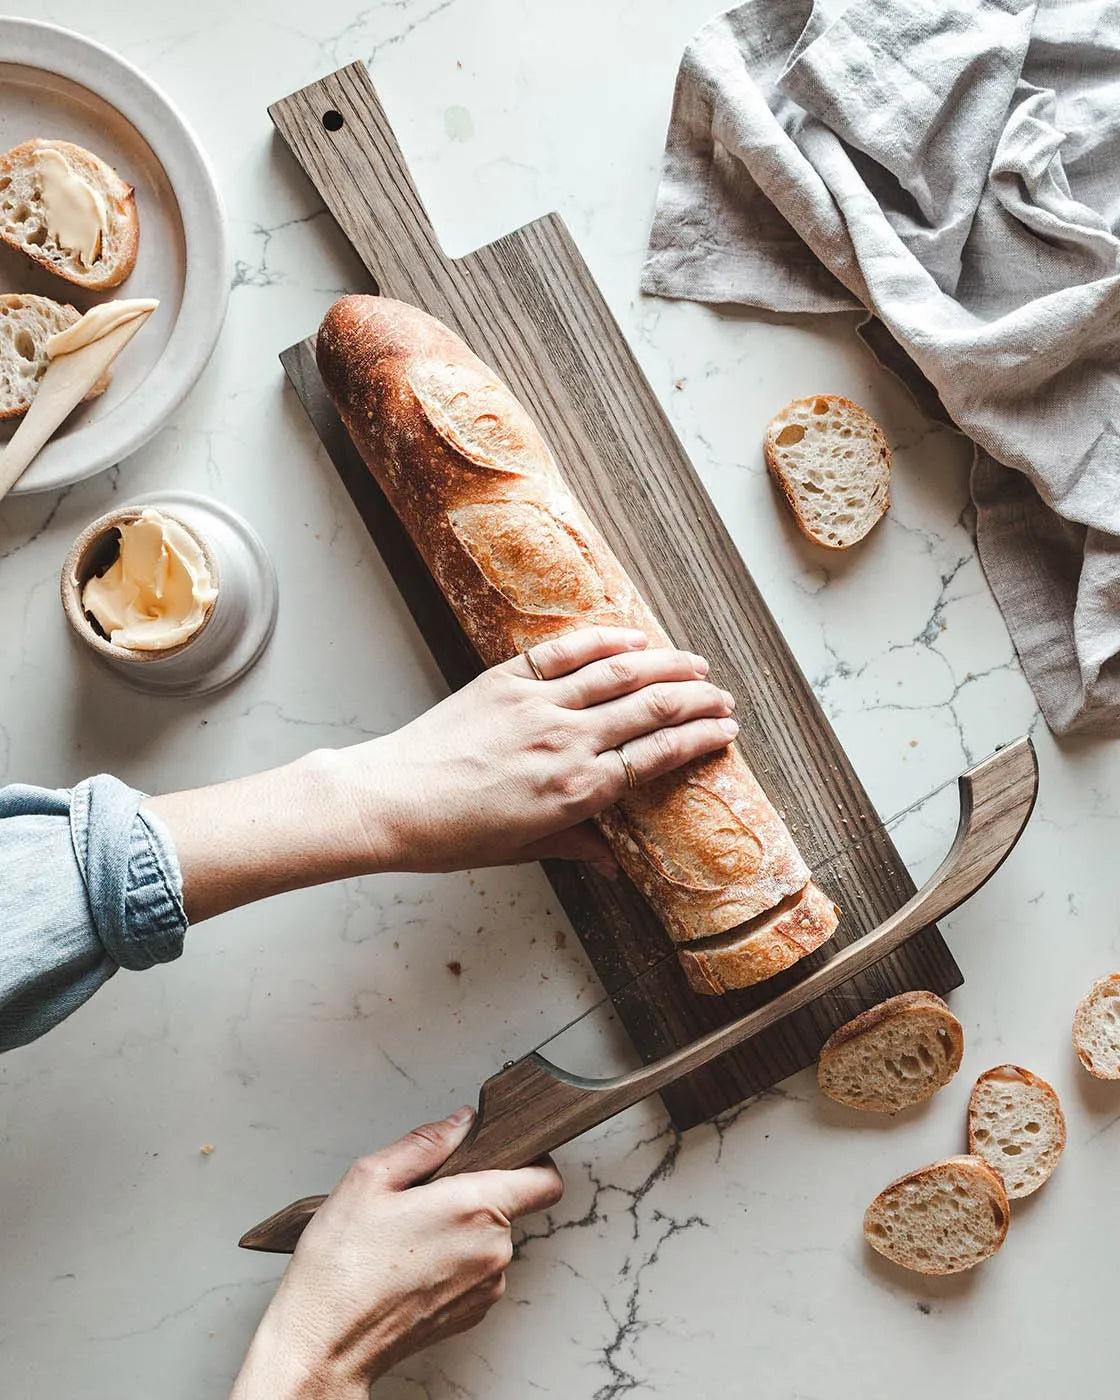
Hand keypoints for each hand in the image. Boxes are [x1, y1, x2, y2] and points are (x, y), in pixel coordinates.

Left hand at [147, 627, 736, 920]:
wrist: (389, 801)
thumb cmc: (451, 835)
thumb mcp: (521, 849)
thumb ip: (576, 845)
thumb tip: (616, 860)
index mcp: (576, 792)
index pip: (657, 758)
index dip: (698, 740)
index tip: (724, 732)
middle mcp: (566, 743)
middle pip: (652, 710)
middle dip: (697, 701)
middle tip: (723, 698)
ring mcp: (537, 706)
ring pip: (620, 673)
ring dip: (666, 664)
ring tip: (694, 662)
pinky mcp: (506, 679)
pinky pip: (566, 652)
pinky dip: (604, 640)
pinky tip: (632, 636)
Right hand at [229, 1108, 562, 1398]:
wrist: (325, 1343)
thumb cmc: (341, 1265)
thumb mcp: (370, 1179)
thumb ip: (426, 1142)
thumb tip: (462, 1122)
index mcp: (475, 1208)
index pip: (545, 1179)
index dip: (533, 1159)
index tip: (507, 1152)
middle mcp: (492, 1250)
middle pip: (510, 1205)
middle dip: (475, 1193)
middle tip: (423, 1196)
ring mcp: (485, 1287)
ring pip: (491, 1238)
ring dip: (463, 1229)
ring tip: (408, 1234)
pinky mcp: (471, 1313)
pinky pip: (477, 1270)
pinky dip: (454, 1261)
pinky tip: (410, 1263)